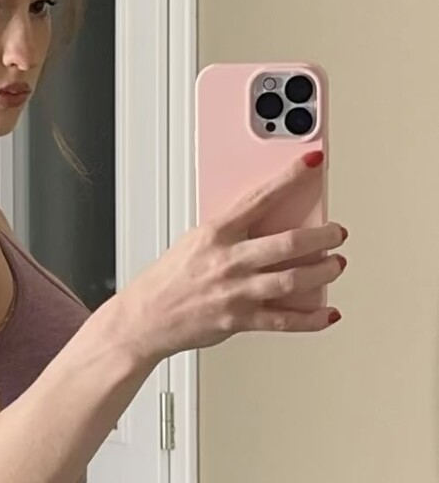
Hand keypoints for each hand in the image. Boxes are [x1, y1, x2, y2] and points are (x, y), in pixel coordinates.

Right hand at [115, 154, 346, 364]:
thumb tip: (270, 225)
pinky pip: (284, 320)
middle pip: (288, 243)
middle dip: (322, 236)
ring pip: (293, 279)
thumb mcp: (195, 242)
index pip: (260, 197)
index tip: (312, 162)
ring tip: (336, 265)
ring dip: (323, 271)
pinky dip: (311, 318)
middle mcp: (229, 261)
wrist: (145, 318)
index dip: (290, 178)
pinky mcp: (240, 320)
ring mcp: (236, 292)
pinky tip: (327, 312)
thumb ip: (233, 233)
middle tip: (337, 232)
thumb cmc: (168, 279)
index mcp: (216, 233)